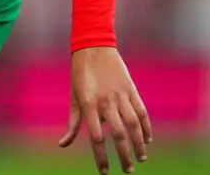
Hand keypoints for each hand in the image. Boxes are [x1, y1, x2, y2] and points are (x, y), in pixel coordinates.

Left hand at [59, 46, 152, 173]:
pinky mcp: (131, 89)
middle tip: (127, 170)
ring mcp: (120, 95)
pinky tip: (147, 139)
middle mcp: (106, 101)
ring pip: (133, 125)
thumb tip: (63, 144)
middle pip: (118, 134)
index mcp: (89, 104)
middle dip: (124, 155)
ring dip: (138, 144)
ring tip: (141, 159)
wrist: (94, 47)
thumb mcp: (74, 97)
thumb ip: (73, 123)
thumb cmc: (80, 74)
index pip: (97, 137)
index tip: (105, 172)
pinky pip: (141, 112)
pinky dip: (146, 127)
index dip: (102, 156)